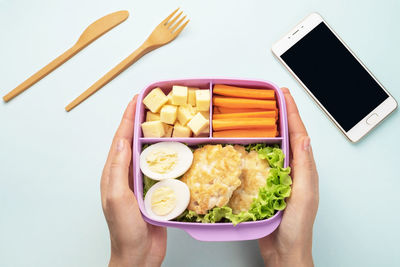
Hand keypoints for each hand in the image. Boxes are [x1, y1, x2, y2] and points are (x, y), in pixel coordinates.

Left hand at [101, 95, 166, 266]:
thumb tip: (121, 140)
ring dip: (156, 134)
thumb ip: (117, 169)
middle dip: (142, 121)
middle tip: (154, 104)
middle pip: (134, 141)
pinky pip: (161, 167)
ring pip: (148, 152)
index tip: (137, 99)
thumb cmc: (125, 231)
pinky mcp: (155, 190)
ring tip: (166, 120)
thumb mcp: (118, 198)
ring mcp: (141, 182)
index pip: (121, 138)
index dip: (128, 117)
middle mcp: (127, 174)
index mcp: (114, 173)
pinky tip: (176, 149)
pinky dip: (167, 154)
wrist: (139, 255)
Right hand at [258, 88, 318, 266]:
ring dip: (268, 128)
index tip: (283, 94)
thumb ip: (304, 168)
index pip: (299, 134)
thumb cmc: (296, 226)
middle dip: (280, 114)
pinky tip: (246, 144)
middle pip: (287, 135)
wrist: (284, 250)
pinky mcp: (267, 185)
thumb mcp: (303, 195)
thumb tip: (304, 138)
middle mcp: (293, 169)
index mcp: (304, 168)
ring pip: (274, 146)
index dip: (292, 112)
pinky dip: (255, 148)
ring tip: (258, 114)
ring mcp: (279, 177)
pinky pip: (261, 161)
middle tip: (269, 98)